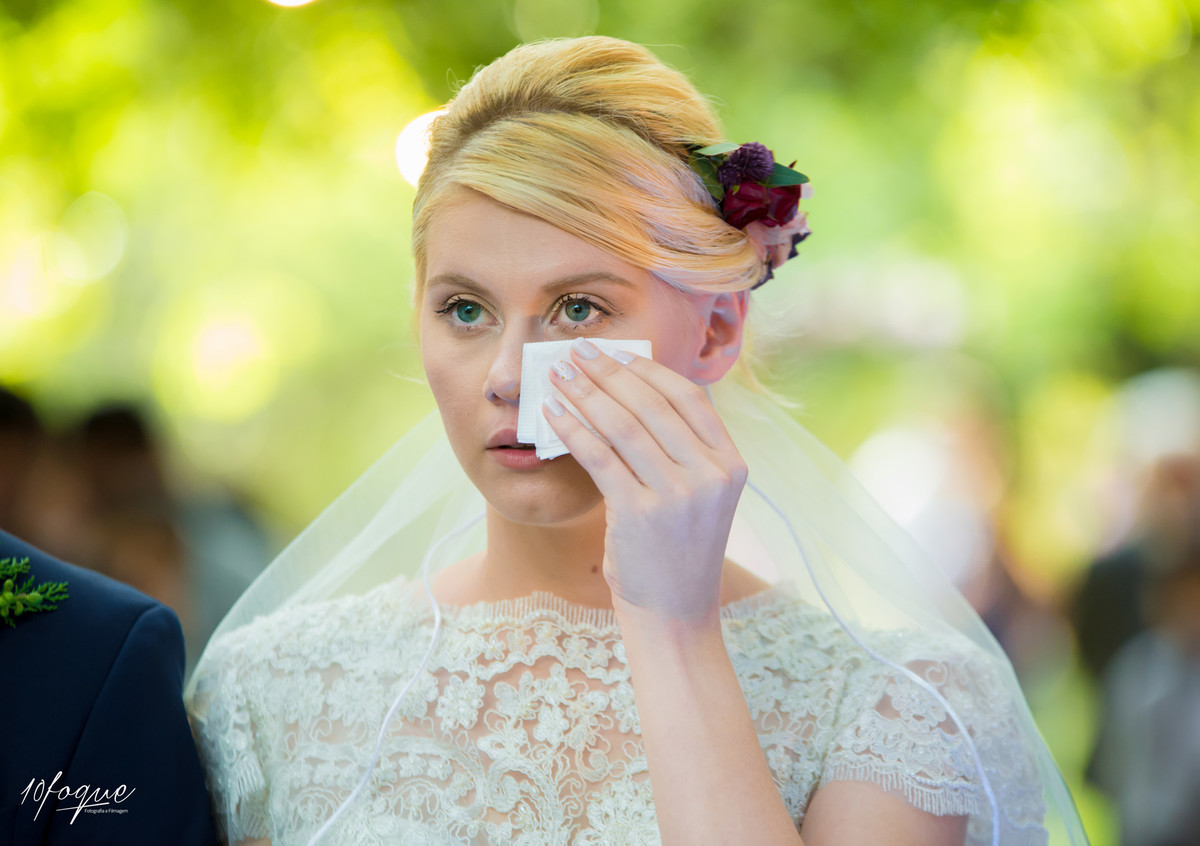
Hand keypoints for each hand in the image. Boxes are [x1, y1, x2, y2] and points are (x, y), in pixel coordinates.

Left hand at [542, 337, 747, 625]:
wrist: (674, 613)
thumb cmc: (676, 551)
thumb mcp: (698, 497)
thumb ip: (681, 451)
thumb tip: (631, 393)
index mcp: (731, 465)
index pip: (689, 398)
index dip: (648, 371)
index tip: (615, 355)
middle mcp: (710, 475)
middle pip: (651, 404)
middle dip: (607, 373)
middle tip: (576, 354)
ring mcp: (677, 495)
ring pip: (622, 425)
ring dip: (584, 393)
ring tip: (558, 376)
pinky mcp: (639, 513)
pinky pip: (599, 456)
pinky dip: (572, 429)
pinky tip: (554, 414)